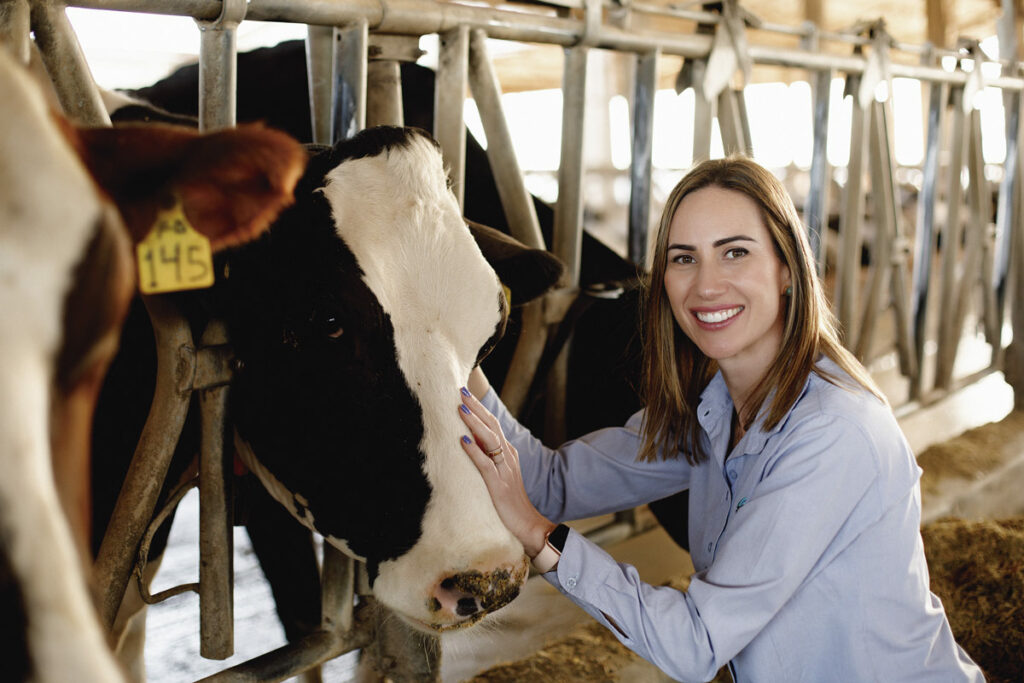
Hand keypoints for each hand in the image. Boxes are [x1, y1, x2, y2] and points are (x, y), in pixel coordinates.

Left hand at [458, 387, 554, 557]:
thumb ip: (490, 460)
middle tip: (460, 391)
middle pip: (491, 426)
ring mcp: (504, 469)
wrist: (529, 525)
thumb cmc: (511, 503)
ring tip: (460, 408)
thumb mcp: (501, 476)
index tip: (465, 394)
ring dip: (474, 422)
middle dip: (475, 408)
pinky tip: (463, 440)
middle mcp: (508, 457)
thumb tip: (471, 445)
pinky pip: (485, 464)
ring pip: (489, 439)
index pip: (493, 425)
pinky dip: (474, 450)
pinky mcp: (498, 484)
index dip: (479, 409)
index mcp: (508, 453)